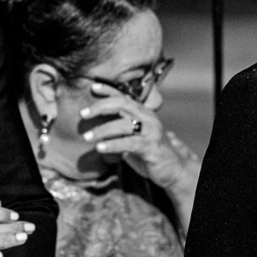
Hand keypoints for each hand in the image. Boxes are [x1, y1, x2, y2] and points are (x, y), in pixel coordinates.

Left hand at [78, 83, 198, 194]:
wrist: (174, 170)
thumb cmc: (149, 153)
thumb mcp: (133, 137)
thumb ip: (119, 130)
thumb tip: (95, 127)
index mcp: (143, 113)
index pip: (124, 96)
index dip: (108, 90)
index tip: (93, 87)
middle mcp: (148, 118)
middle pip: (121, 104)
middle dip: (100, 107)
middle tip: (83, 114)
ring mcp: (151, 131)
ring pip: (123, 124)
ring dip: (102, 129)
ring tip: (87, 136)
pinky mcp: (151, 147)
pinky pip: (129, 143)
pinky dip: (113, 145)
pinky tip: (100, 148)